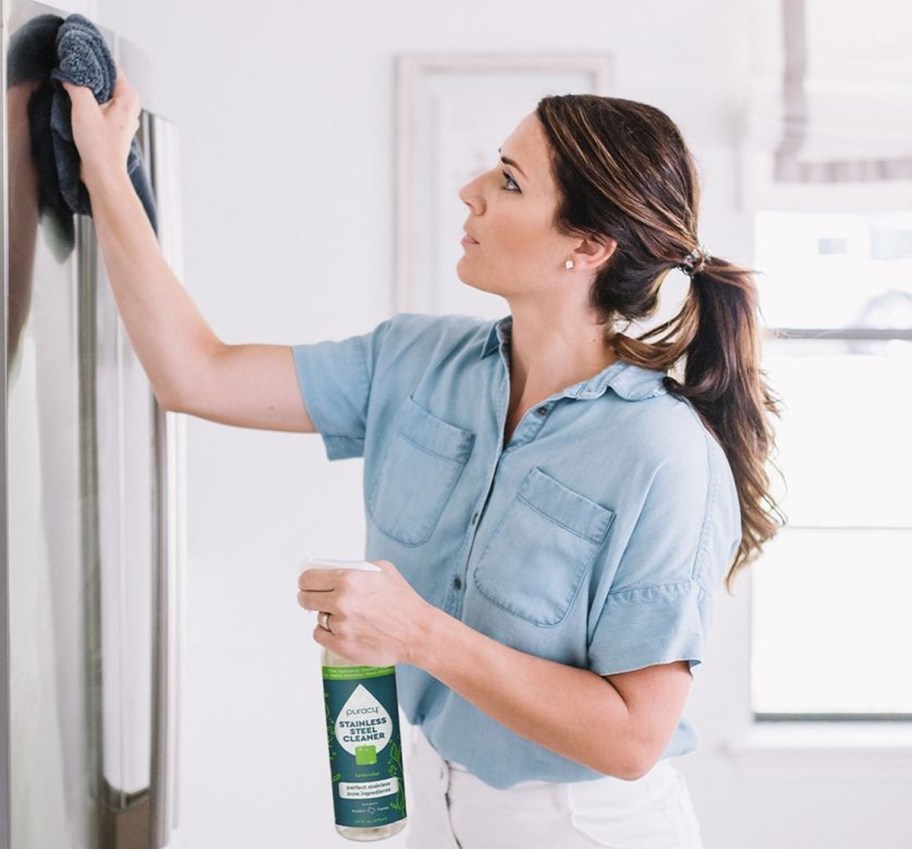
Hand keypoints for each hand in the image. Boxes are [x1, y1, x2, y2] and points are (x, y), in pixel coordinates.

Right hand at [62, 68, 139, 186]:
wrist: (102, 174)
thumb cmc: (100, 148)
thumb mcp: (83, 109)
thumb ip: (76, 85)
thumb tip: (69, 73)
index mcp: (129, 98)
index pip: (112, 67)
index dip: (93, 60)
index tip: (77, 56)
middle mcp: (129, 107)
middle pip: (107, 80)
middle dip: (89, 75)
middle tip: (70, 71)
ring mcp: (123, 118)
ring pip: (103, 94)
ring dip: (87, 91)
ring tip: (72, 88)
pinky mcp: (113, 127)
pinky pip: (101, 107)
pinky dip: (89, 103)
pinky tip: (76, 105)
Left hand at [297, 560, 433, 666]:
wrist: (417, 632)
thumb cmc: (403, 601)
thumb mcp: (382, 570)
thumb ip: (356, 568)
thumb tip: (334, 571)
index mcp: (349, 579)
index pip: (308, 578)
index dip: (305, 582)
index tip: (307, 585)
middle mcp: (341, 601)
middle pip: (305, 599)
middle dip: (309, 598)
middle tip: (316, 600)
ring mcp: (341, 625)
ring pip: (317, 618)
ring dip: (327, 616)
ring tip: (345, 617)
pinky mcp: (342, 646)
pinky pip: (320, 636)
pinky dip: (328, 633)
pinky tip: (342, 630)